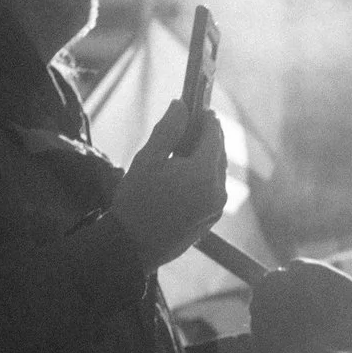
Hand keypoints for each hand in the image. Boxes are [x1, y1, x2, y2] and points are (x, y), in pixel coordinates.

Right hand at [110, 101, 226, 270]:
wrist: (132, 247)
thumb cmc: (136, 202)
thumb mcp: (147, 159)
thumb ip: (168, 129)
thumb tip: (181, 105)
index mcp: (203, 173)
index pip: (213, 135)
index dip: (207, 118)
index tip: (199, 106)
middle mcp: (217, 190)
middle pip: (219, 153)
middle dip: (207, 136)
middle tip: (192, 123)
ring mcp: (216, 207)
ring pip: (217, 171)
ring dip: (206, 156)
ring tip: (186, 148)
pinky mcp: (211, 219)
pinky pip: (213, 189)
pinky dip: (205, 176)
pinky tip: (186, 174)